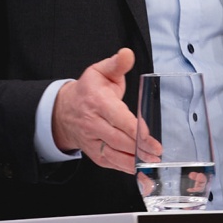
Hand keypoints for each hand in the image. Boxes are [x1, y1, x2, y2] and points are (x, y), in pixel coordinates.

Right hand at [52, 48, 160, 173]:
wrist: (65, 110)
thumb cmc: (89, 89)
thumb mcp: (101, 71)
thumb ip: (117, 64)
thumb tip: (127, 54)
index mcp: (97, 101)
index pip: (117, 118)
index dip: (134, 128)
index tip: (149, 136)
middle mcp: (93, 123)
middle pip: (118, 138)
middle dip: (139, 147)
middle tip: (157, 152)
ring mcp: (92, 140)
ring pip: (114, 154)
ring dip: (134, 160)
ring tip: (152, 162)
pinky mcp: (94, 153)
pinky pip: (110, 163)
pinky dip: (125, 168)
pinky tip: (139, 169)